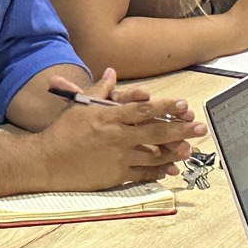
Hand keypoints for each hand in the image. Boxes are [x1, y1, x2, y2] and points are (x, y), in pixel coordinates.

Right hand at [40, 70, 205, 188]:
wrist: (47, 161)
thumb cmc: (63, 132)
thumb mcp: (80, 107)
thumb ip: (100, 90)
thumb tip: (111, 72)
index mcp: (109, 117)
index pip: (143, 110)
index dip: (166, 107)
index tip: (183, 105)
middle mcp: (117, 136)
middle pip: (155, 132)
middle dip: (181, 129)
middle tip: (200, 128)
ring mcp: (118, 157)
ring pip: (153, 155)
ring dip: (174, 152)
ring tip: (190, 149)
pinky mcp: (115, 175)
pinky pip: (142, 173)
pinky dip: (158, 172)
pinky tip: (170, 170)